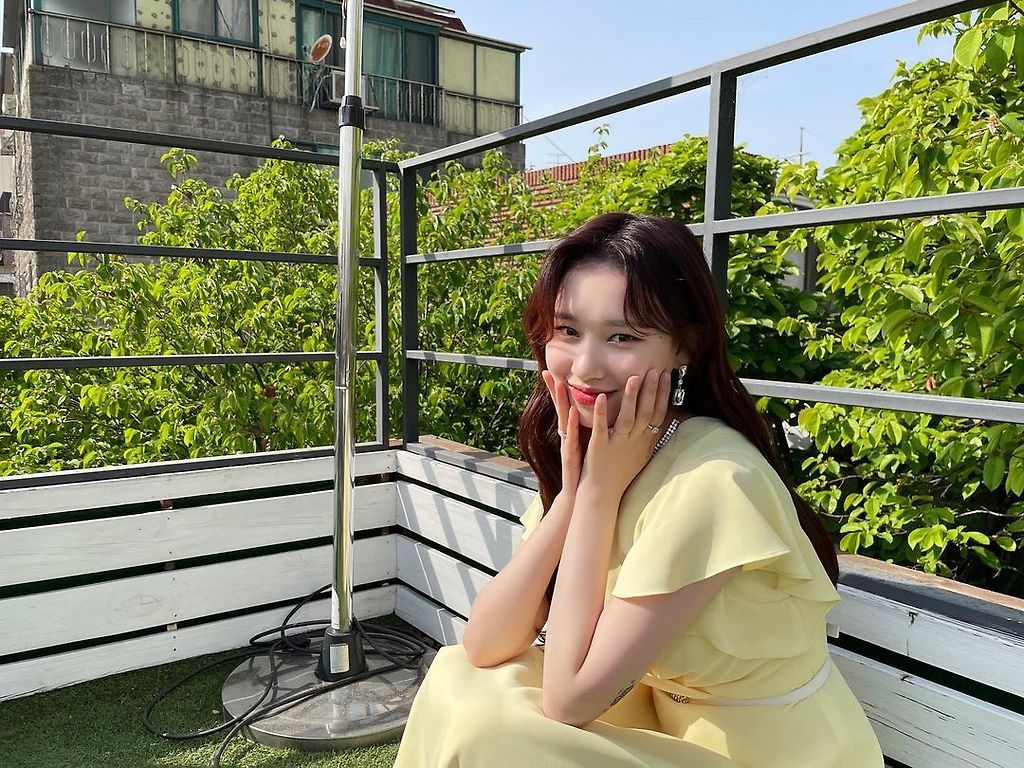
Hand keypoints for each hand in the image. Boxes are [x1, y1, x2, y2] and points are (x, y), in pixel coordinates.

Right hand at [542, 370, 581, 497]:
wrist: (580, 498)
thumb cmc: (585, 472)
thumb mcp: (587, 446)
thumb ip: (590, 430)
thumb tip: (596, 416)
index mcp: (574, 432)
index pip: (567, 406)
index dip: (562, 390)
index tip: (557, 371)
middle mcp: (568, 436)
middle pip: (561, 408)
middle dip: (555, 390)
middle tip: (547, 371)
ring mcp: (568, 445)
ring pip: (565, 419)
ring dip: (562, 401)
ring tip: (559, 383)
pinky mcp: (571, 455)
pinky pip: (572, 437)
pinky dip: (572, 425)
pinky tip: (573, 412)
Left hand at [580, 368, 670, 499]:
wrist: (604, 495)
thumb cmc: (621, 473)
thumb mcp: (642, 453)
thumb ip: (649, 435)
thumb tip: (662, 420)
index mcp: (645, 440)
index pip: (658, 413)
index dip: (663, 394)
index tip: (666, 375)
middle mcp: (635, 441)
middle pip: (646, 412)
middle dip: (651, 390)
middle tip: (655, 369)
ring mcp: (618, 443)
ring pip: (628, 417)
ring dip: (632, 397)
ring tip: (634, 378)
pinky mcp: (600, 447)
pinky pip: (602, 427)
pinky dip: (602, 412)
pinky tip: (602, 397)